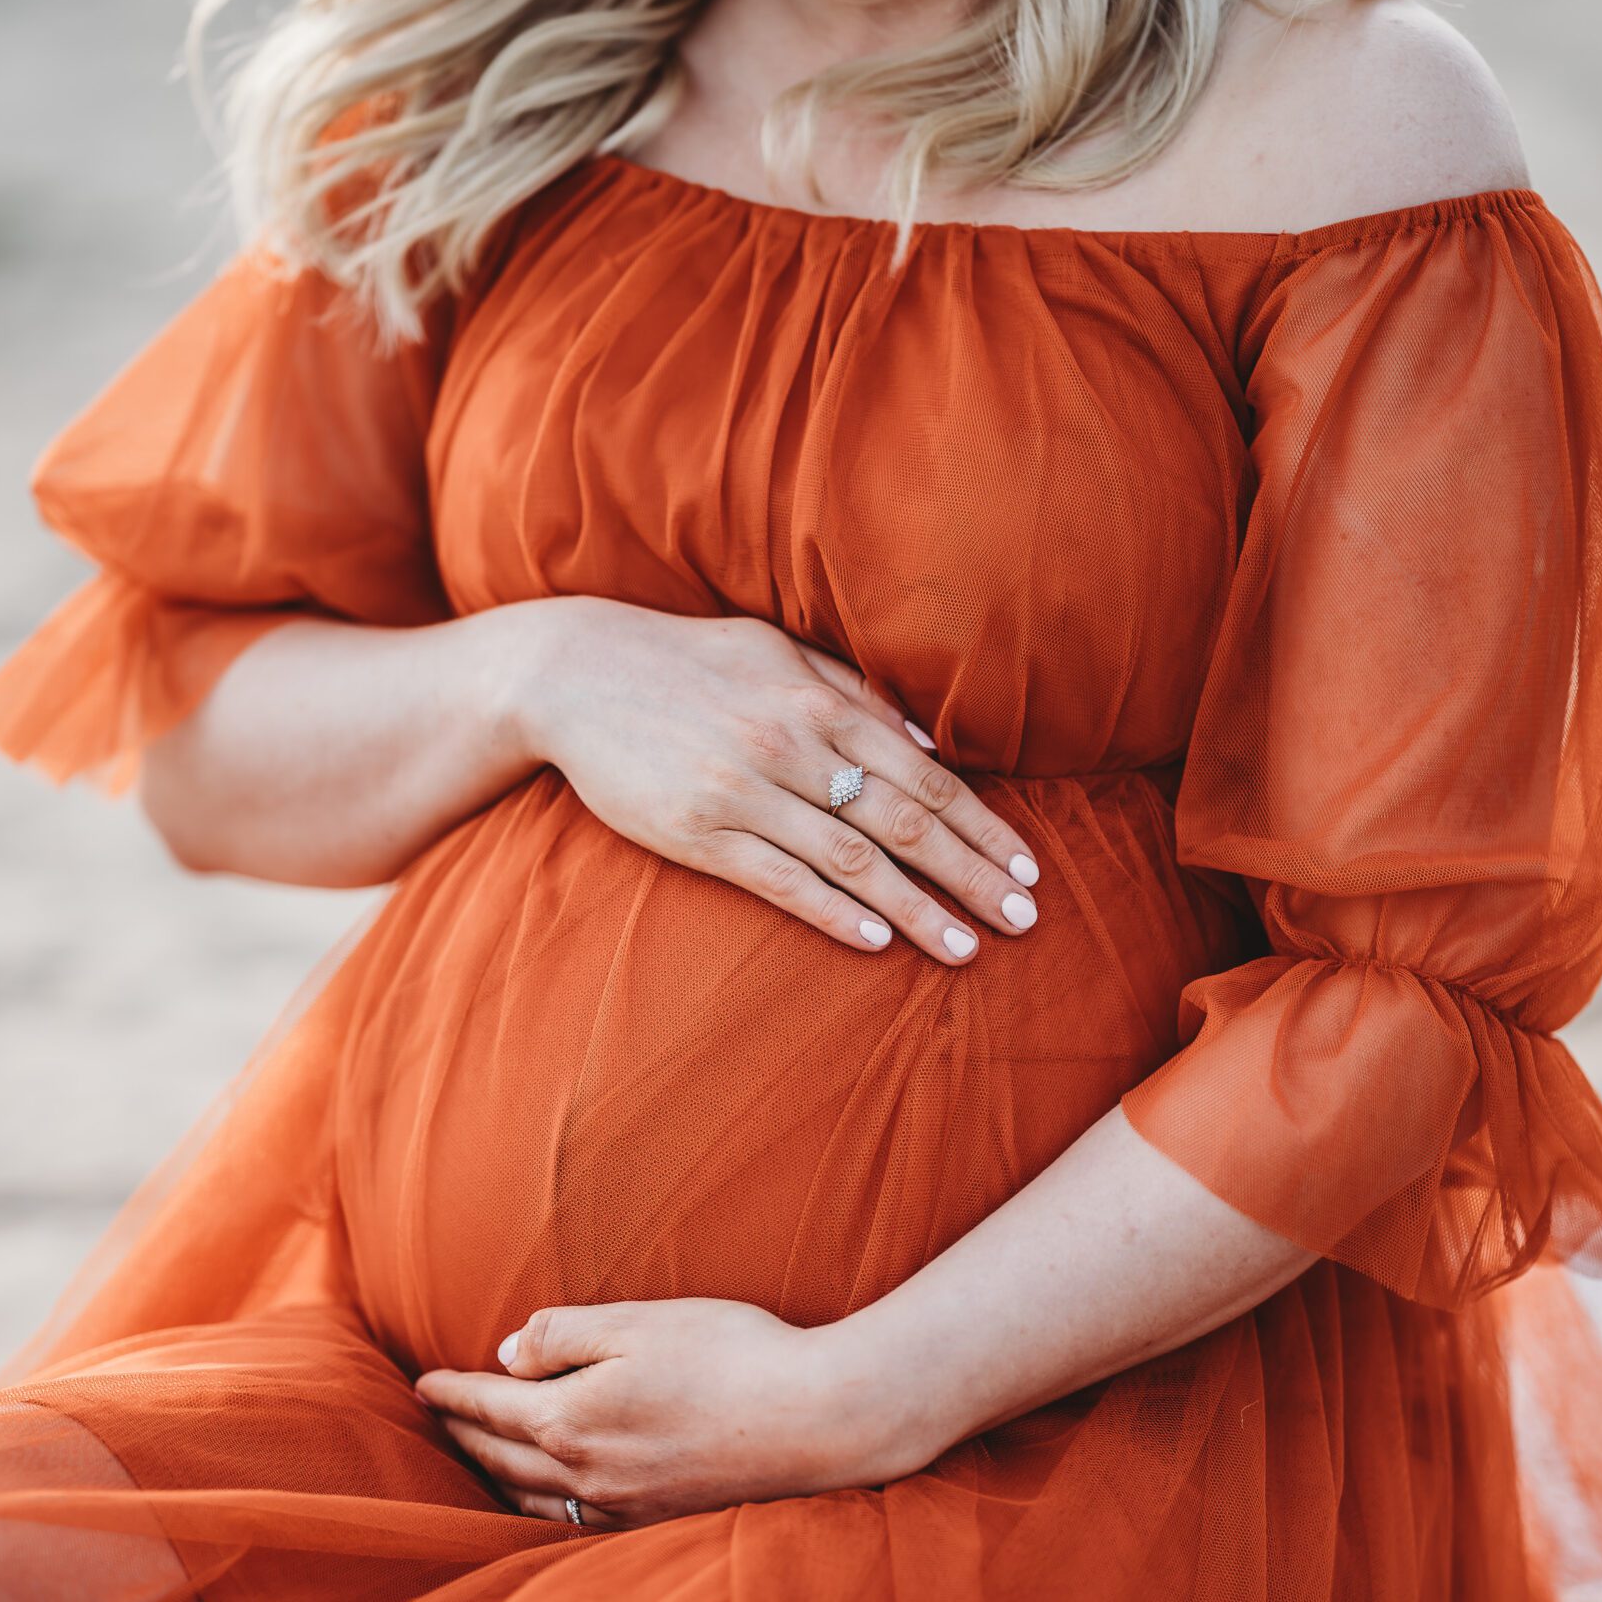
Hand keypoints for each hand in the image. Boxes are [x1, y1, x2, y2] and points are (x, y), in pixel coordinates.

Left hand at [414, 1298, 927, 1529]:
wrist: (818, 1421)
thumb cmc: (732, 1356)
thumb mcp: (639, 1322)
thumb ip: (562, 1335)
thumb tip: (508, 1356)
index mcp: (570, 1420)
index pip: (489, 1406)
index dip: (450, 1393)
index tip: (419, 1384)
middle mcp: (585, 1476)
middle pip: (500, 1457)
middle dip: (461, 1436)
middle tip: (434, 1419)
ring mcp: (622, 1508)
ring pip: (532, 1498)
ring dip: (494, 1476)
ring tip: (476, 1459)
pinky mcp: (658, 1522)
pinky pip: (573, 1523)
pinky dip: (542, 1506)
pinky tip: (548, 1498)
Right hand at [494, 596, 1040, 965]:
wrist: (572, 673)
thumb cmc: (686, 661)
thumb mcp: (776, 651)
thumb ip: (853, 692)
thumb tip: (926, 742)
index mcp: (820, 702)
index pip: (926, 778)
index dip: (983, 827)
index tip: (1029, 870)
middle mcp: (791, 747)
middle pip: (904, 824)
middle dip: (973, 876)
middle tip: (1025, 922)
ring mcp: (743, 793)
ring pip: (852, 862)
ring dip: (919, 911)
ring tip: (966, 950)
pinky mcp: (696, 834)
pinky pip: (779, 882)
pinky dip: (834, 912)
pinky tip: (878, 941)